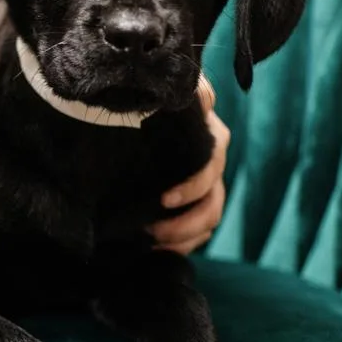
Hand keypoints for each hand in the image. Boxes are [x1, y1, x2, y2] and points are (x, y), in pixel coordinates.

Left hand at [148, 75, 229, 254]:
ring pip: (211, 219)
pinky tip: (156, 247)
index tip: (164, 201)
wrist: (127, 131)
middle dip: (186, 221)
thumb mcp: (159, 101)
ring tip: (153, 240)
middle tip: (152, 230)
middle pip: (214, 201)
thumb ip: (191, 93)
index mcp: (209, 137)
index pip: (212, 163)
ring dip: (184, 236)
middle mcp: (211, 163)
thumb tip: (204, 97)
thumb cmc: (146, 112)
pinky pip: (200, 233)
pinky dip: (181, 244)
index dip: (193, 186)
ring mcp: (207, 186)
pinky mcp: (197, 205)